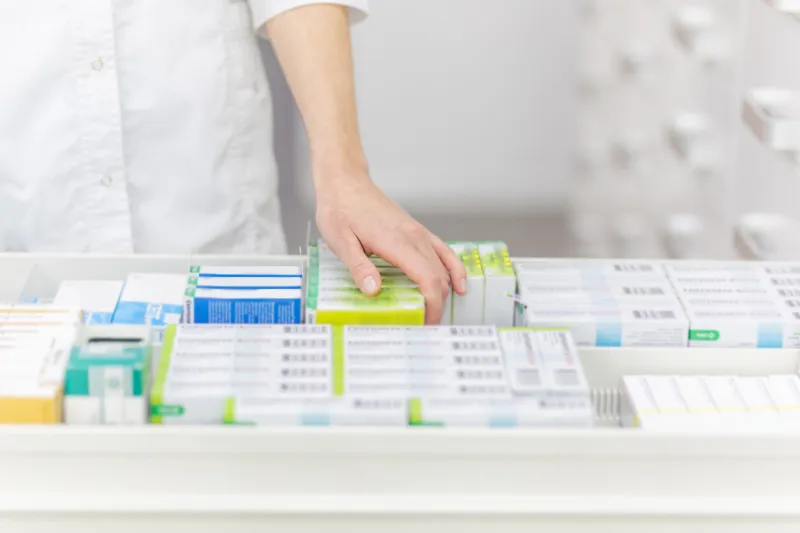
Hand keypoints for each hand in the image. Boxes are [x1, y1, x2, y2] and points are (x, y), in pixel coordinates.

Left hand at [315, 168, 467, 324]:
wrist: (345, 182)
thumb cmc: (340, 209)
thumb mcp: (340, 241)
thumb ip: (358, 266)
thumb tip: (374, 290)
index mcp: (397, 242)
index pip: (428, 279)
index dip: (432, 305)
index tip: (426, 323)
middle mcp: (414, 237)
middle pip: (439, 277)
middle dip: (437, 304)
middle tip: (424, 326)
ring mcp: (418, 232)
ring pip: (443, 266)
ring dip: (444, 290)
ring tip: (435, 312)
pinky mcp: (416, 230)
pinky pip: (443, 251)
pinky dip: (454, 269)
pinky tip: (458, 283)